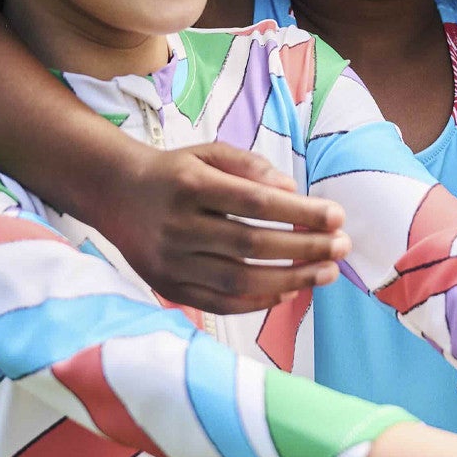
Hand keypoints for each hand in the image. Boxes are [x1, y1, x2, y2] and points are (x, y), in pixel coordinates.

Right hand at [96, 142, 350, 312]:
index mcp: (190, 185)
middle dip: (304, 248)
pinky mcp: (167, 286)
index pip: (254, 202)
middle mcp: (177, 225)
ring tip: (326, 273)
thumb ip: (251, 167)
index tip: (337, 216)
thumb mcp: (210, 154)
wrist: (114, 194)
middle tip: (342, 247)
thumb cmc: (175, 172)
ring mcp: (170, 261)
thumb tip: (292, 190)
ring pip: (238, 280)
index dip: (299, 211)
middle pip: (251, 244)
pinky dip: (258, 302)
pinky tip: (290, 291)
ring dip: (290, 279)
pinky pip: (219, 303)